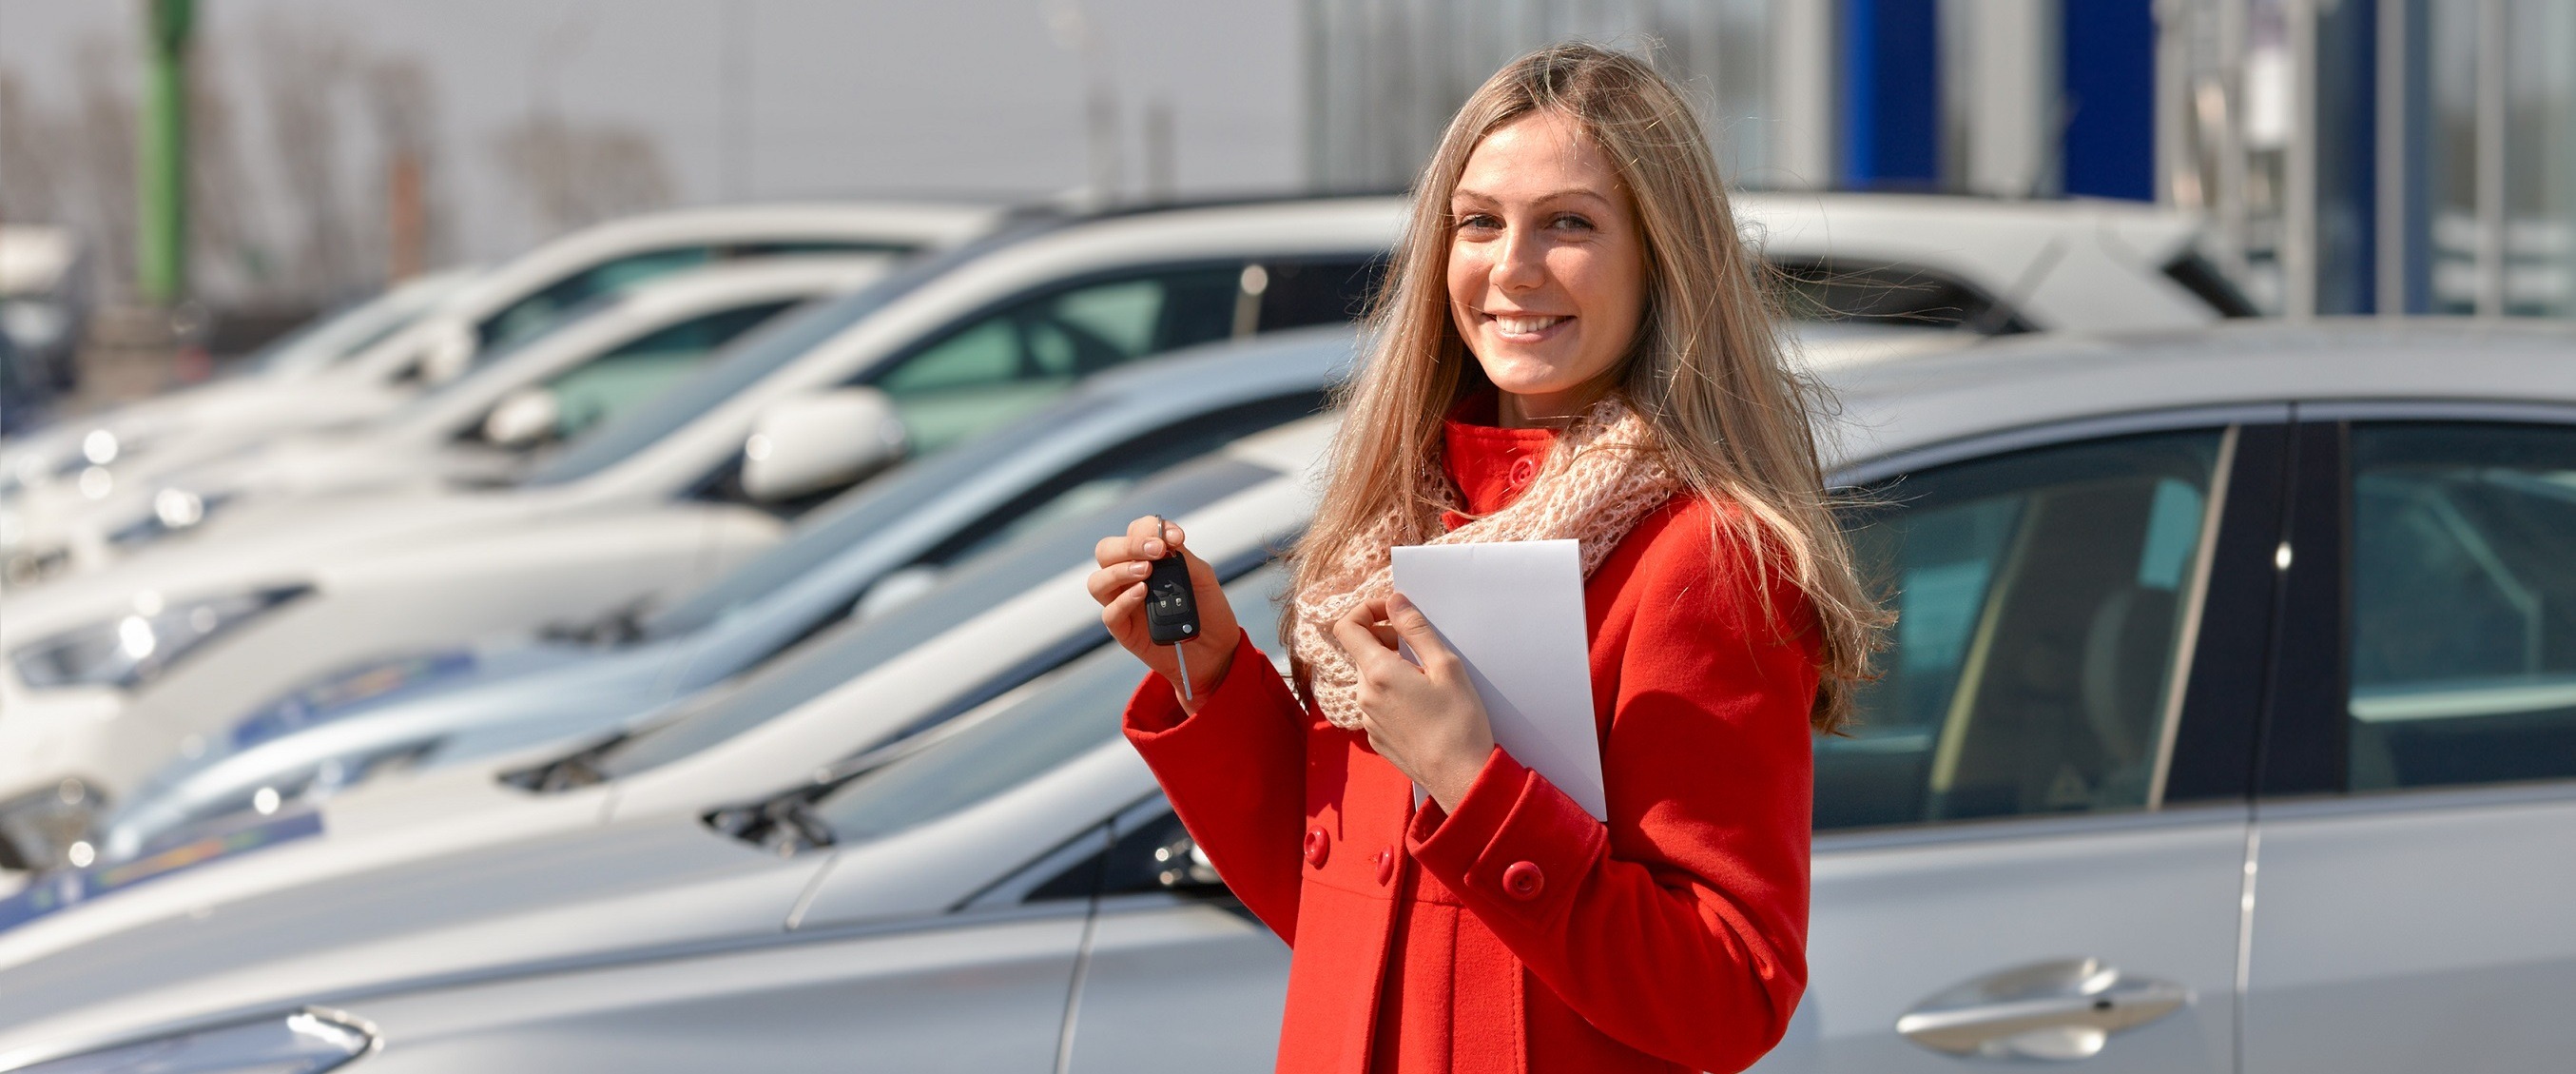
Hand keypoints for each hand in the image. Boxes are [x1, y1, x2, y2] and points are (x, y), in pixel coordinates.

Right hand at [1089, 515, 1241, 709]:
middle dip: (1129, 545)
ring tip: (1146, 571)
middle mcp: (1129, 577)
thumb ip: (1183, 557)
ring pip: (1098, 581)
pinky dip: (1124, 600)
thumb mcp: (1202, 578)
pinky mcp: (1123, 630)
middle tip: (1156, 551)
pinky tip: (1143, 593)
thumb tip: (1165, 539)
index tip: (1176, 537)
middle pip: (1106, 551)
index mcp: (1147, 558)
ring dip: (1120, 570)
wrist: (1216, 650)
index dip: (1150, 528)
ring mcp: (1123, 603)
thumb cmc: (1207, 609)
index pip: (1134, 531)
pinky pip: (1110, 613)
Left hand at [1329, 593, 1495, 812]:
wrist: (1460, 777)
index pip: (1347, 626)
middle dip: (1385, 639)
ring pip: (1370, 679)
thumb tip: (1394, 601)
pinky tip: (1421, 705)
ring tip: (1425, 679)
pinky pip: (1376, 704)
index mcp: (1377, 673)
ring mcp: (1367, 720)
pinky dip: (1392, 693)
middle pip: (1361, 652)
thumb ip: (1415, 628)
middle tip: (1419, 647)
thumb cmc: (1459, 721)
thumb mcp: (1445, 665)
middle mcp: (1364, 696)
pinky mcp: (1376, 738)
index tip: (1393, 613)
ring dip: (1390, 668)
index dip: (1366, 610)